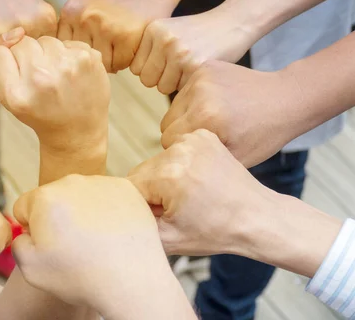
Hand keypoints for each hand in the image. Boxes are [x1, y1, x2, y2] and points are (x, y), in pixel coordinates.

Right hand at [0, 32, 109, 152]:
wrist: (77, 133)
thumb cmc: (41, 115)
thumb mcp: (9, 98)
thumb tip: (7, 33)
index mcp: (16, 93)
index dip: (8, 62)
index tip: (20, 79)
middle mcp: (42, 78)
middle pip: (23, 43)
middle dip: (29, 57)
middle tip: (41, 81)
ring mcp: (68, 66)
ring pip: (46, 40)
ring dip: (49, 54)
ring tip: (57, 78)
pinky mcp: (89, 58)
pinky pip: (67, 43)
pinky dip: (68, 55)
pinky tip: (72, 75)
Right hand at [12, 175, 186, 319]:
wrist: (130, 280)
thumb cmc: (81, 275)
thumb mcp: (30, 268)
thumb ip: (17, 243)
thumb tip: (26, 233)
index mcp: (44, 198)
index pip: (24, 206)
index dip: (31, 228)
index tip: (47, 244)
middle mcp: (72, 182)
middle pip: (53, 197)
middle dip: (57, 217)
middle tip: (72, 244)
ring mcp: (101, 182)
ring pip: (80, 195)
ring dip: (82, 211)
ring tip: (94, 240)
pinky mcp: (126, 188)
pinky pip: (106, 195)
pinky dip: (107, 210)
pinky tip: (111, 232)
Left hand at [58, 0, 176, 72]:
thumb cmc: (115, 6)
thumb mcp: (85, 9)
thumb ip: (69, 32)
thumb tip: (59, 68)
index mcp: (70, 11)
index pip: (63, 51)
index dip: (78, 54)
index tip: (91, 46)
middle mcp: (84, 17)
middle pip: (81, 59)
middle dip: (94, 59)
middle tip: (108, 46)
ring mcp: (104, 26)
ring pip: (99, 65)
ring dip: (110, 62)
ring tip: (118, 46)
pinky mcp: (125, 36)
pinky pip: (117, 64)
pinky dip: (124, 61)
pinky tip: (129, 46)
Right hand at [127, 129, 275, 255]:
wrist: (257, 217)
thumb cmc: (217, 231)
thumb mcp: (169, 239)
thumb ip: (135, 224)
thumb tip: (116, 211)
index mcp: (168, 174)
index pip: (131, 186)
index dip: (142, 205)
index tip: (163, 216)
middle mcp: (179, 149)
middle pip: (143, 171)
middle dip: (153, 190)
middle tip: (179, 208)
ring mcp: (193, 138)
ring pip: (158, 160)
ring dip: (165, 176)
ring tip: (191, 194)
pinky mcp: (204, 134)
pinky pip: (176, 150)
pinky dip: (181, 164)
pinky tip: (198, 179)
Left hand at [129, 8, 256, 93]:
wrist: (233, 23)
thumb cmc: (197, 33)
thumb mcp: (167, 31)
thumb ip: (148, 50)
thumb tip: (126, 74)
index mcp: (152, 30)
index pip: (136, 67)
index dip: (151, 69)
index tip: (167, 62)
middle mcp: (163, 39)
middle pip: (146, 79)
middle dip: (160, 79)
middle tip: (178, 68)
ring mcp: (179, 52)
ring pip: (161, 87)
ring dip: (175, 83)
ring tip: (189, 67)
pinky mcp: (195, 65)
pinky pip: (179, 89)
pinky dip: (188, 85)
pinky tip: (198, 69)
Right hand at [160, 60, 299, 166]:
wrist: (286, 98)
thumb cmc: (264, 134)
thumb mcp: (235, 159)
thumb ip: (201, 161)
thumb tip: (174, 163)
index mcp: (206, 118)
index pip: (168, 140)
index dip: (184, 149)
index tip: (204, 149)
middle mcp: (199, 94)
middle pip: (167, 123)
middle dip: (182, 132)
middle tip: (208, 136)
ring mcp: (201, 77)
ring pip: (173, 107)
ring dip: (186, 116)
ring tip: (212, 121)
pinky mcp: (205, 67)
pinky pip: (185, 91)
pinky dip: (194, 100)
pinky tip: (215, 105)